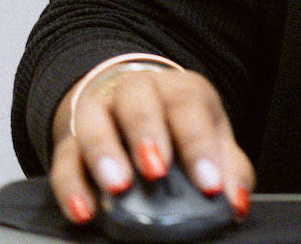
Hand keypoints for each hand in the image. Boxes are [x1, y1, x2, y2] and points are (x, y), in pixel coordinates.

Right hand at [50, 65, 253, 225]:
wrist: (133, 102)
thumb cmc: (178, 123)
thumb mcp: (208, 135)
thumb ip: (228, 167)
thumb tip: (236, 201)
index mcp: (177, 89)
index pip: (189, 106)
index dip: (199, 145)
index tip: (210, 184)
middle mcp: (136, 91)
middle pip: (139, 101)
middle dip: (148, 134)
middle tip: (157, 171)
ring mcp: (98, 112)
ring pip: (94, 121)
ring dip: (104, 153)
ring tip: (118, 186)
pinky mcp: (69, 141)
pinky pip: (64, 159)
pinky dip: (71, 186)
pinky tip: (84, 210)